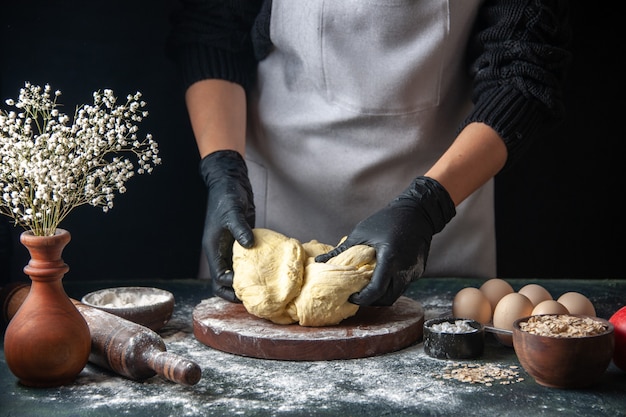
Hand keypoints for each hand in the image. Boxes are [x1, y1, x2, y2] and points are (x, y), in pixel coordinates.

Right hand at [199, 150, 254, 301]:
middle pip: (224, 282)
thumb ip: (240, 229)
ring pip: (235, 274)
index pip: (218, 277)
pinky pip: (246, 262)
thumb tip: (249, 245)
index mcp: (213, 249)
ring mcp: (230, 249)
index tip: (248, 287)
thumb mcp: (232, 212)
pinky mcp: (242, 243)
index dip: (231, 286)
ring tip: (264, 289)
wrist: (230, 183)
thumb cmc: (226, 197)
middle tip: (256, 297)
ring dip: (246, 283)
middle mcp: (220, 253)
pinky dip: (254, 269)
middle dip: (236, 292)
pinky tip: (269, 271)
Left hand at [315, 176, 454, 305]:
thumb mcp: (361, 233)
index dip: (362, 299)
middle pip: (386, 298)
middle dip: (371, 300)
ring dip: (381, 294)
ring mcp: (413, 272)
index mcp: (389, 259)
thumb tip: (318, 262)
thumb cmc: (386, 219)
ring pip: (396, 294)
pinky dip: (390, 286)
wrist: (418, 212)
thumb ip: (341, 251)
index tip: (351, 297)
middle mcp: (404, 269)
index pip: (376, 291)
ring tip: (367, 287)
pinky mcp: (418, 271)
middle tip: (357, 295)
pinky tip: (380, 277)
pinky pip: (402, 285)